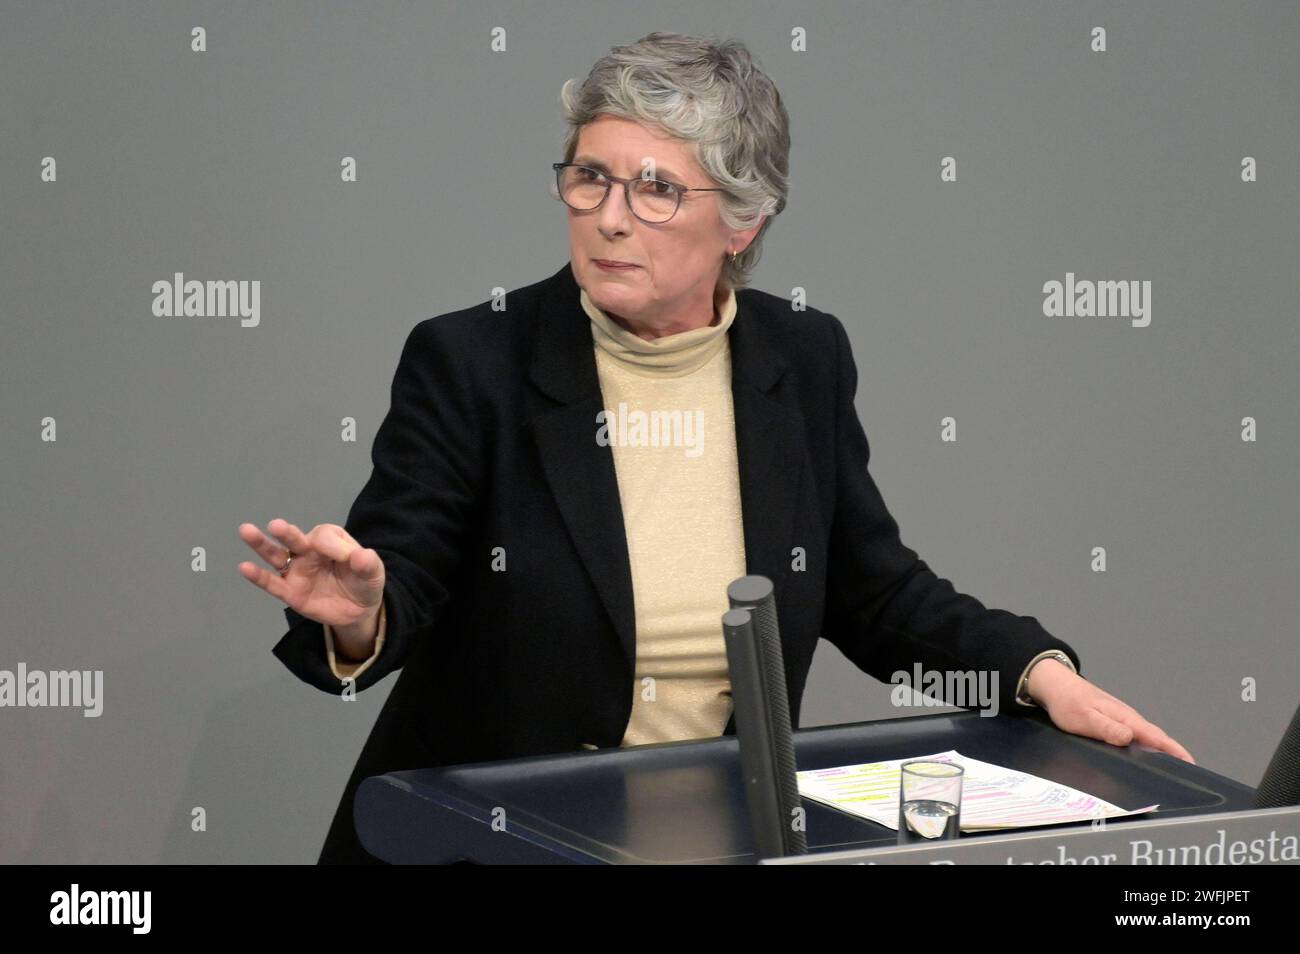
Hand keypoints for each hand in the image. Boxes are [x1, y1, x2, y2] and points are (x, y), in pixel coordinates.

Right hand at [237, 518, 384, 629]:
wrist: (358, 609)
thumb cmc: (363, 581)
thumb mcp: (374, 573)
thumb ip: (368, 564)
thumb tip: (361, 557)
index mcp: (330, 539)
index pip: (325, 537)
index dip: (335, 548)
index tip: (350, 559)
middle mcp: (309, 551)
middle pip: (294, 538)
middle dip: (286, 533)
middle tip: (276, 525)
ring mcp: (297, 570)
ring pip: (276, 555)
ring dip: (262, 544)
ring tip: (246, 531)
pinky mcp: (290, 592)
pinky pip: (272, 583)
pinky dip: (258, 576)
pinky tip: (244, 568)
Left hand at [1027, 660, 1195, 763]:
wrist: (1056, 686)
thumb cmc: (1069, 703)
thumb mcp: (1086, 718)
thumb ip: (1107, 728)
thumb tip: (1129, 738)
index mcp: (1125, 718)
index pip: (1155, 736)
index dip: (1174, 750)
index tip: (1190, 763)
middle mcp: (1127, 718)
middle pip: (1155, 738)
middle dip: (1172, 753)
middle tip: (1184, 773)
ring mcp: (1121, 718)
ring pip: (1145, 737)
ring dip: (1159, 751)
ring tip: (1168, 769)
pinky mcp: (1113, 721)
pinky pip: (1134, 736)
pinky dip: (1144, 746)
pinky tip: (1142, 756)